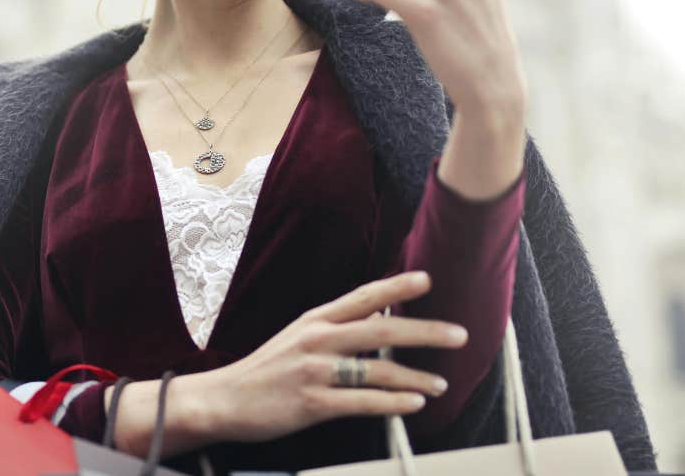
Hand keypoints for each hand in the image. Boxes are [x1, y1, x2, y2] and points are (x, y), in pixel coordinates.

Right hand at [196, 270, 466, 443]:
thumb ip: (336, 326)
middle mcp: (317, 340)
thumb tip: (379, 317)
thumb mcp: (299, 336)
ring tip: (441, 384)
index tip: (428, 279)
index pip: (363, 297)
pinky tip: (414, 405)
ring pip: (377, 370)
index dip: (397, 286)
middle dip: (426, 332)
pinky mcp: (312, 403)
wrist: (225, 398)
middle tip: (459, 335)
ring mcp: (315, 371)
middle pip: (382, 330)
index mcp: (315, 320)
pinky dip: (392, 403)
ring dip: (416, 377)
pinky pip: (362, 402)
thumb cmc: (266, 369)